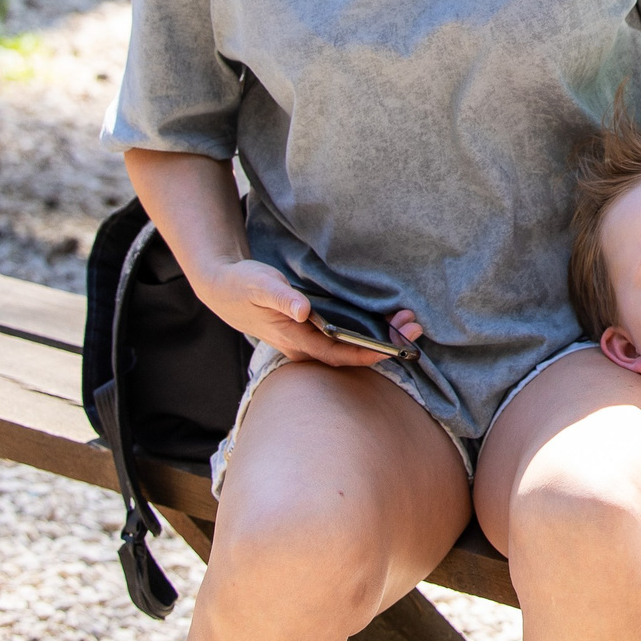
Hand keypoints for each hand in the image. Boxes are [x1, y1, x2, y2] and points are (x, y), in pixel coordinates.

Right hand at [189, 257, 404, 368]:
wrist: (225, 290)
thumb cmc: (243, 287)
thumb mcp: (260, 286)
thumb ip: (281, 298)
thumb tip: (303, 310)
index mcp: (294, 339)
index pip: (336, 354)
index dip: (365, 354)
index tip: (393, 350)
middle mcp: (304, 346)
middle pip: (350, 354)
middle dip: (384, 345)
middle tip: (414, 329)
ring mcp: (308, 341)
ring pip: (349, 347)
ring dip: (380, 337)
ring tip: (409, 323)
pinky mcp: (312, 332)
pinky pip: (344, 338)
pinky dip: (367, 330)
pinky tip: (386, 320)